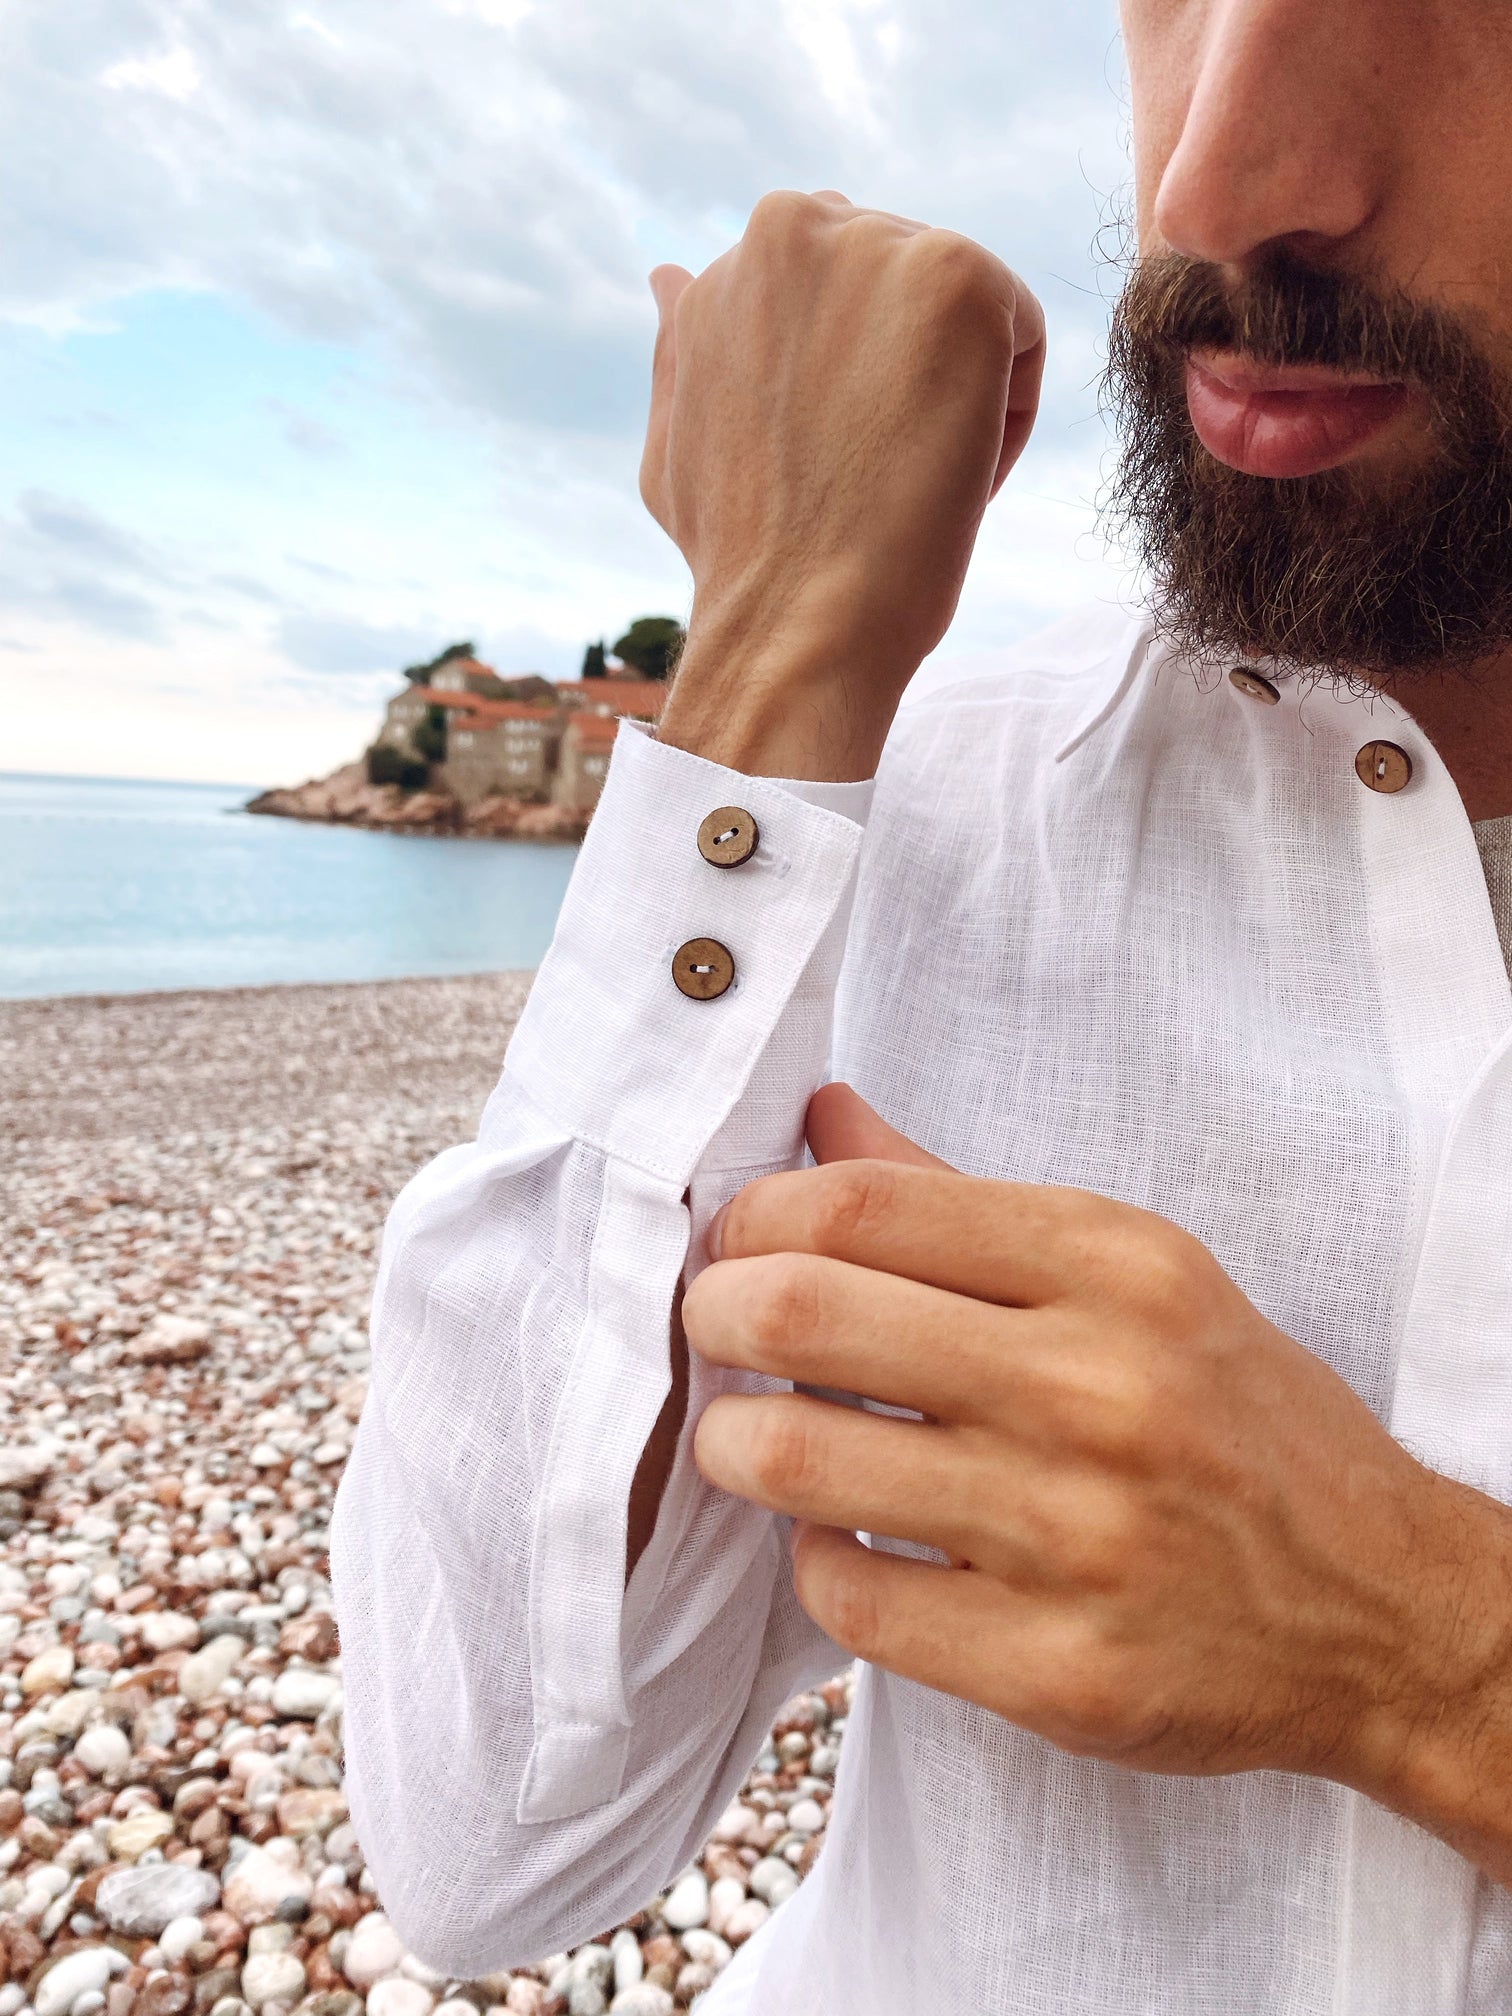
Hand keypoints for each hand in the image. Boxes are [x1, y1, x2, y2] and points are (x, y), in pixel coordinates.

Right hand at [641, 191, 1045, 779]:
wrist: (793, 617)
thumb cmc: (733, 557)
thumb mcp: (676, 438)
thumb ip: (681, 351)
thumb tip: (670, 275)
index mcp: (731, 264)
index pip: (841, 293)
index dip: (854, 389)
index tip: (845, 460)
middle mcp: (792, 228)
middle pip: (906, 292)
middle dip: (910, 380)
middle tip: (883, 480)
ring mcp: (875, 246)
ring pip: (966, 315)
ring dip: (961, 398)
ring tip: (913, 482)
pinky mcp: (957, 278)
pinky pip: (1022, 335)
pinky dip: (1007, 416)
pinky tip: (955, 477)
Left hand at [685, 1086, 1511, 1874]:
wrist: (1379, 1604)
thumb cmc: (1233, 1417)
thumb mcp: (1135, 1273)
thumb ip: (962, 1201)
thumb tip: (822, 1119)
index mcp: (1112, 1266)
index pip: (859, 1206)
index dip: (754, 1219)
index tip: (736, 1245)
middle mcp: (1096, 1389)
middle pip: (804, 1316)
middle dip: (713, 1317)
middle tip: (713, 1333)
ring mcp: (1076, 1537)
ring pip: (799, 1465)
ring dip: (735, 1447)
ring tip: (748, 1441)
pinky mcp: (1056, 1669)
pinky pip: (848, 1602)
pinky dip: (812, 1563)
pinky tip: (842, 1540)